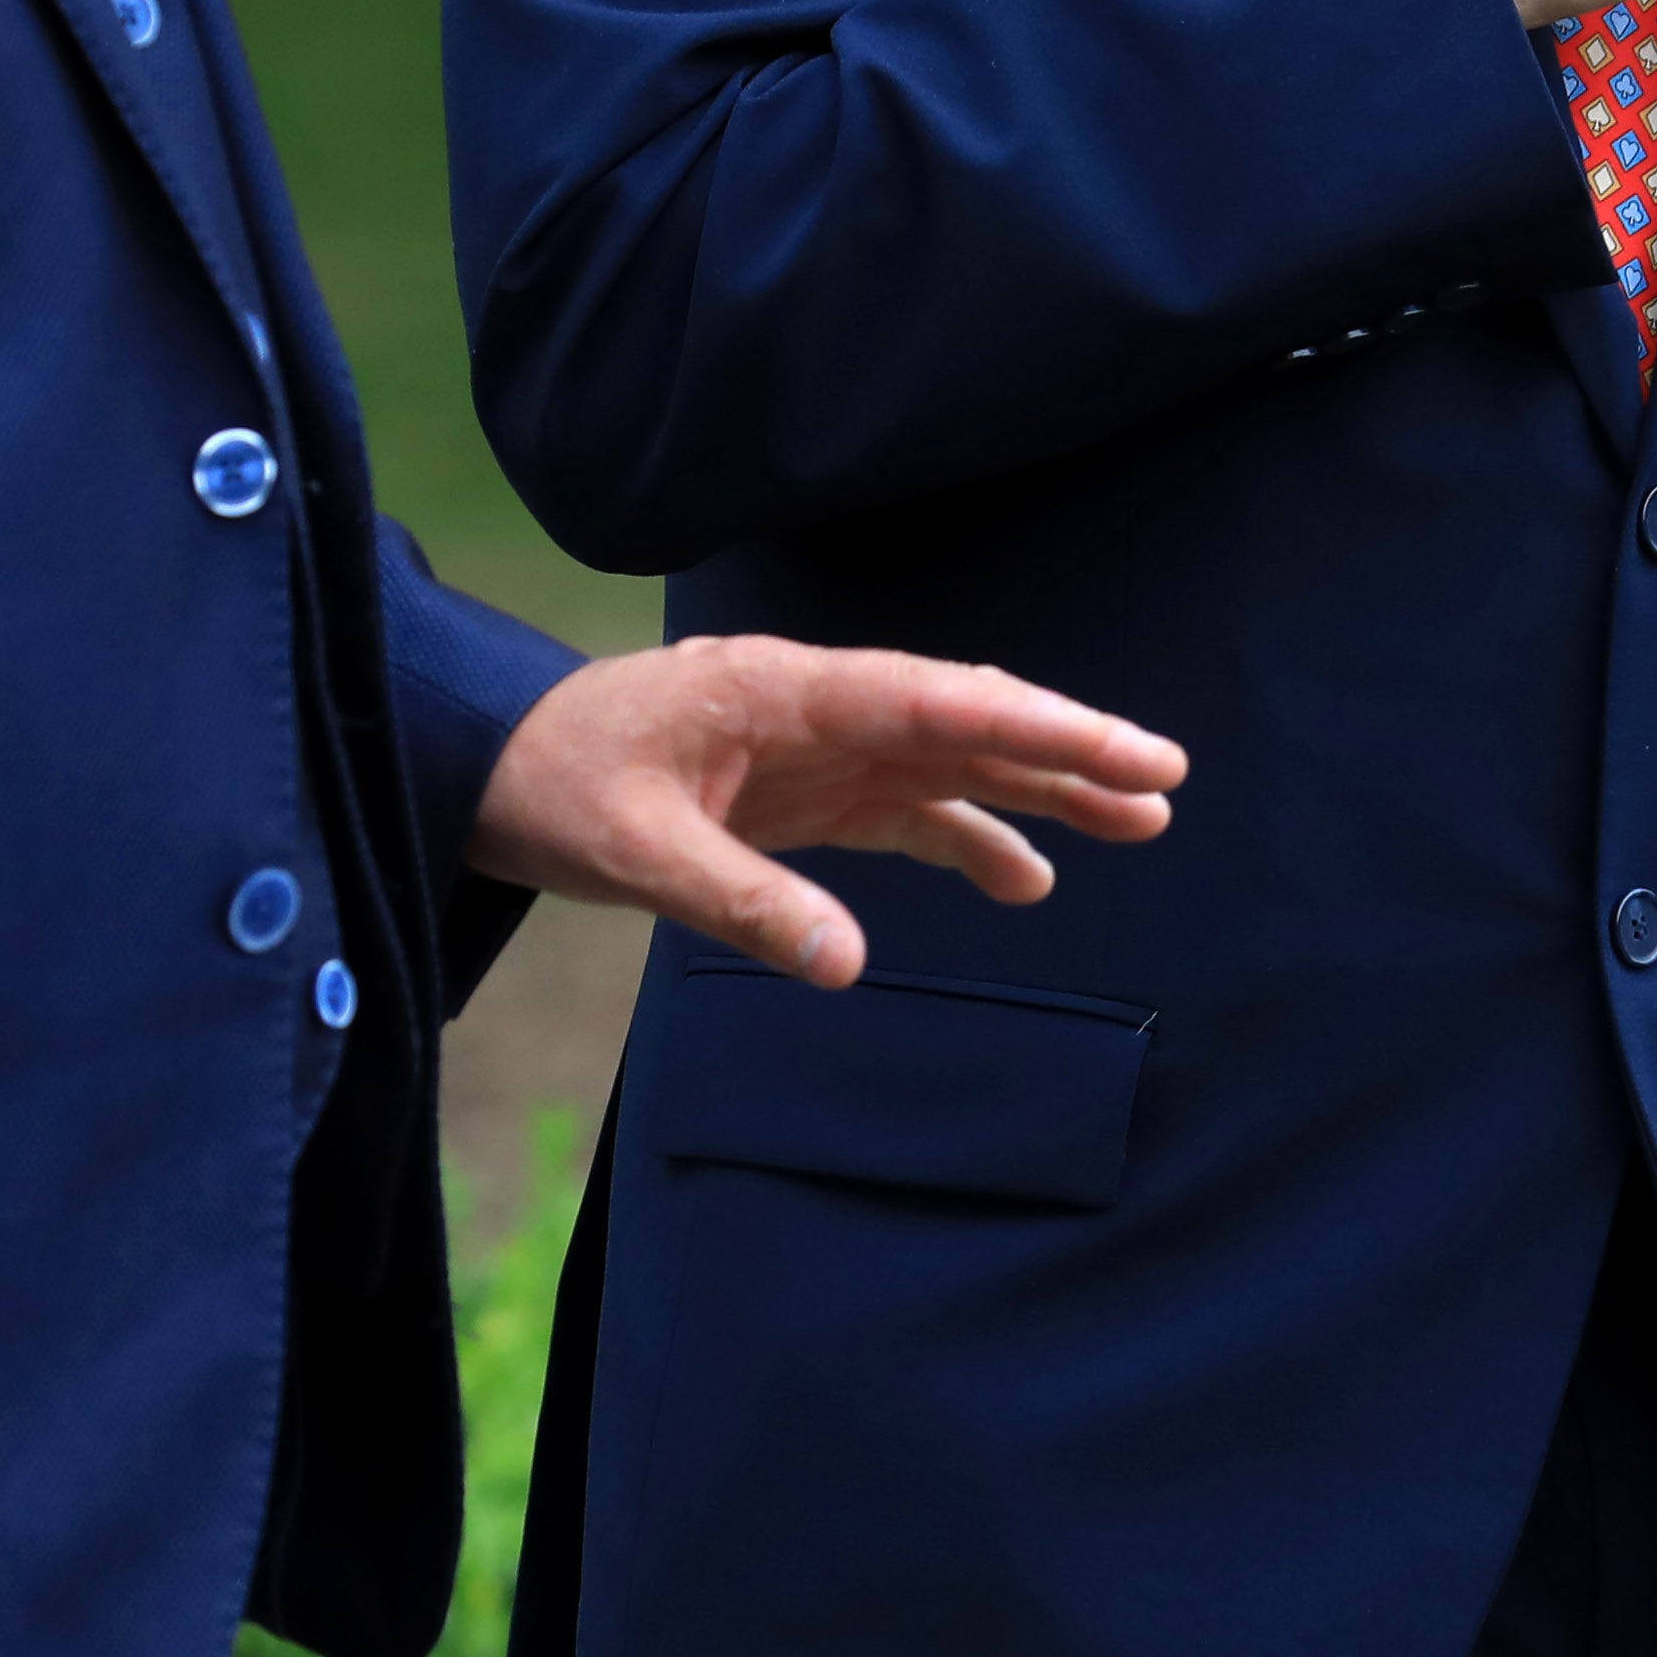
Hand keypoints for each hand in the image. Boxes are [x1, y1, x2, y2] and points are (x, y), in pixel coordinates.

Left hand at [472, 637, 1188, 985]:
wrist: (492, 764)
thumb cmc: (555, 785)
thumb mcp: (633, 850)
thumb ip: (740, 901)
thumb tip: (848, 965)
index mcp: (785, 692)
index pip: (935, 701)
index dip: (1035, 726)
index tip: (1121, 749)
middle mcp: (820, 707)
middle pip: (965, 720)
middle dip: (1066, 748)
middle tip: (1164, 780)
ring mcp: (819, 747)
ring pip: (952, 762)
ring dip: (1039, 788)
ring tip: (1138, 822)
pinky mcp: (807, 791)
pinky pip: (908, 808)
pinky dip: (970, 836)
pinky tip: (1029, 880)